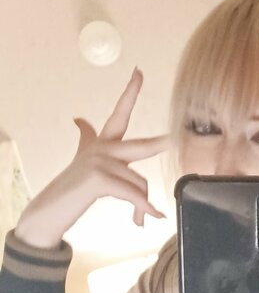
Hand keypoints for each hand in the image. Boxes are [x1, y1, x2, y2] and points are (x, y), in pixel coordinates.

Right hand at [15, 68, 167, 249]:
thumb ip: (85, 138)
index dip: (130, 93)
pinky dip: (144, 209)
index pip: (119, 114)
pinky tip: (151, 218)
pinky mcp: (98, 178)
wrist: (51, 208)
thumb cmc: (72, 187)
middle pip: (140, 147)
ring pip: (139, 183)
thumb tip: (77, 118)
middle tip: (174, 140)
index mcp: (101, 143)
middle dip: (160, 144)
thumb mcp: (81, 159)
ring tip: (140, 220)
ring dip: (142, 206)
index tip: (139, 72)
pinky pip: (133, 195)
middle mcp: (101, 149)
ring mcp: (99, 162)